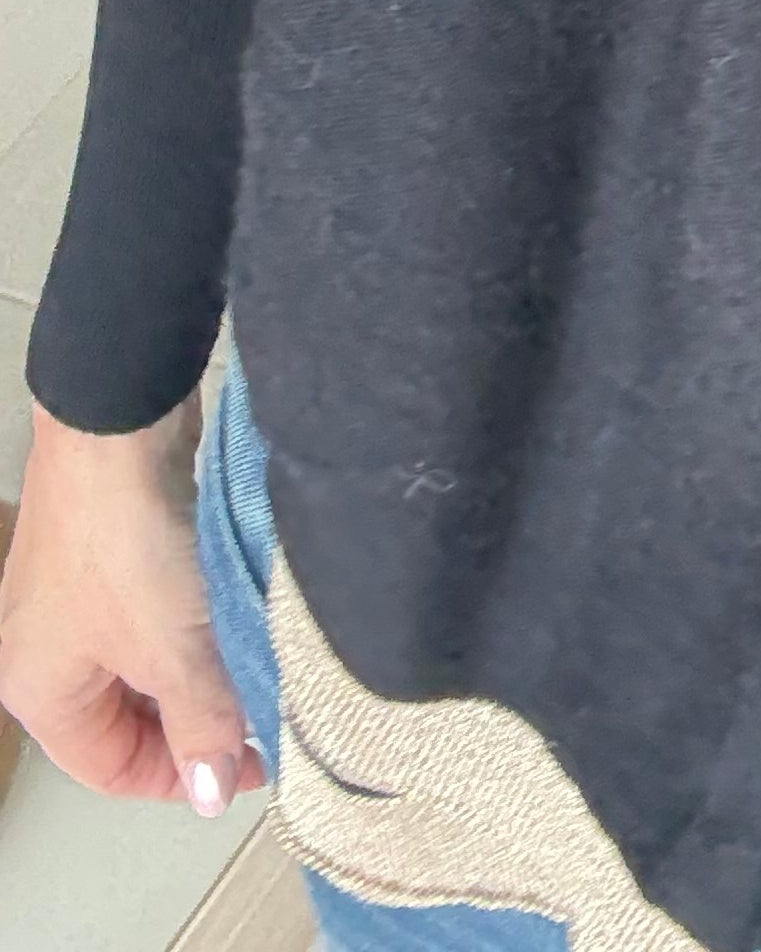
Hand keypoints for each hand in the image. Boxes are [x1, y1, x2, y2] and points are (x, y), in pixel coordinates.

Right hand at [0, 395, 264, 814]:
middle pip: (126, 717)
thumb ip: (200, 725)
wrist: (120, 425)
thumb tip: (209, 792)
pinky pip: (157, 611)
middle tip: (263, 718)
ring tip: (258, 668)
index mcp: (40, 691)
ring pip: (147, 661)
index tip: (251, 766)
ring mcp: (76, 597)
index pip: (111, 769)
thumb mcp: (174, 651)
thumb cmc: (124, 538)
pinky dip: (196, 622)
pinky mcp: (111, 551)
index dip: (184, 778)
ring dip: (200, 670)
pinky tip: (239, 618)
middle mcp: (46, 648)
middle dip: (193, 722)